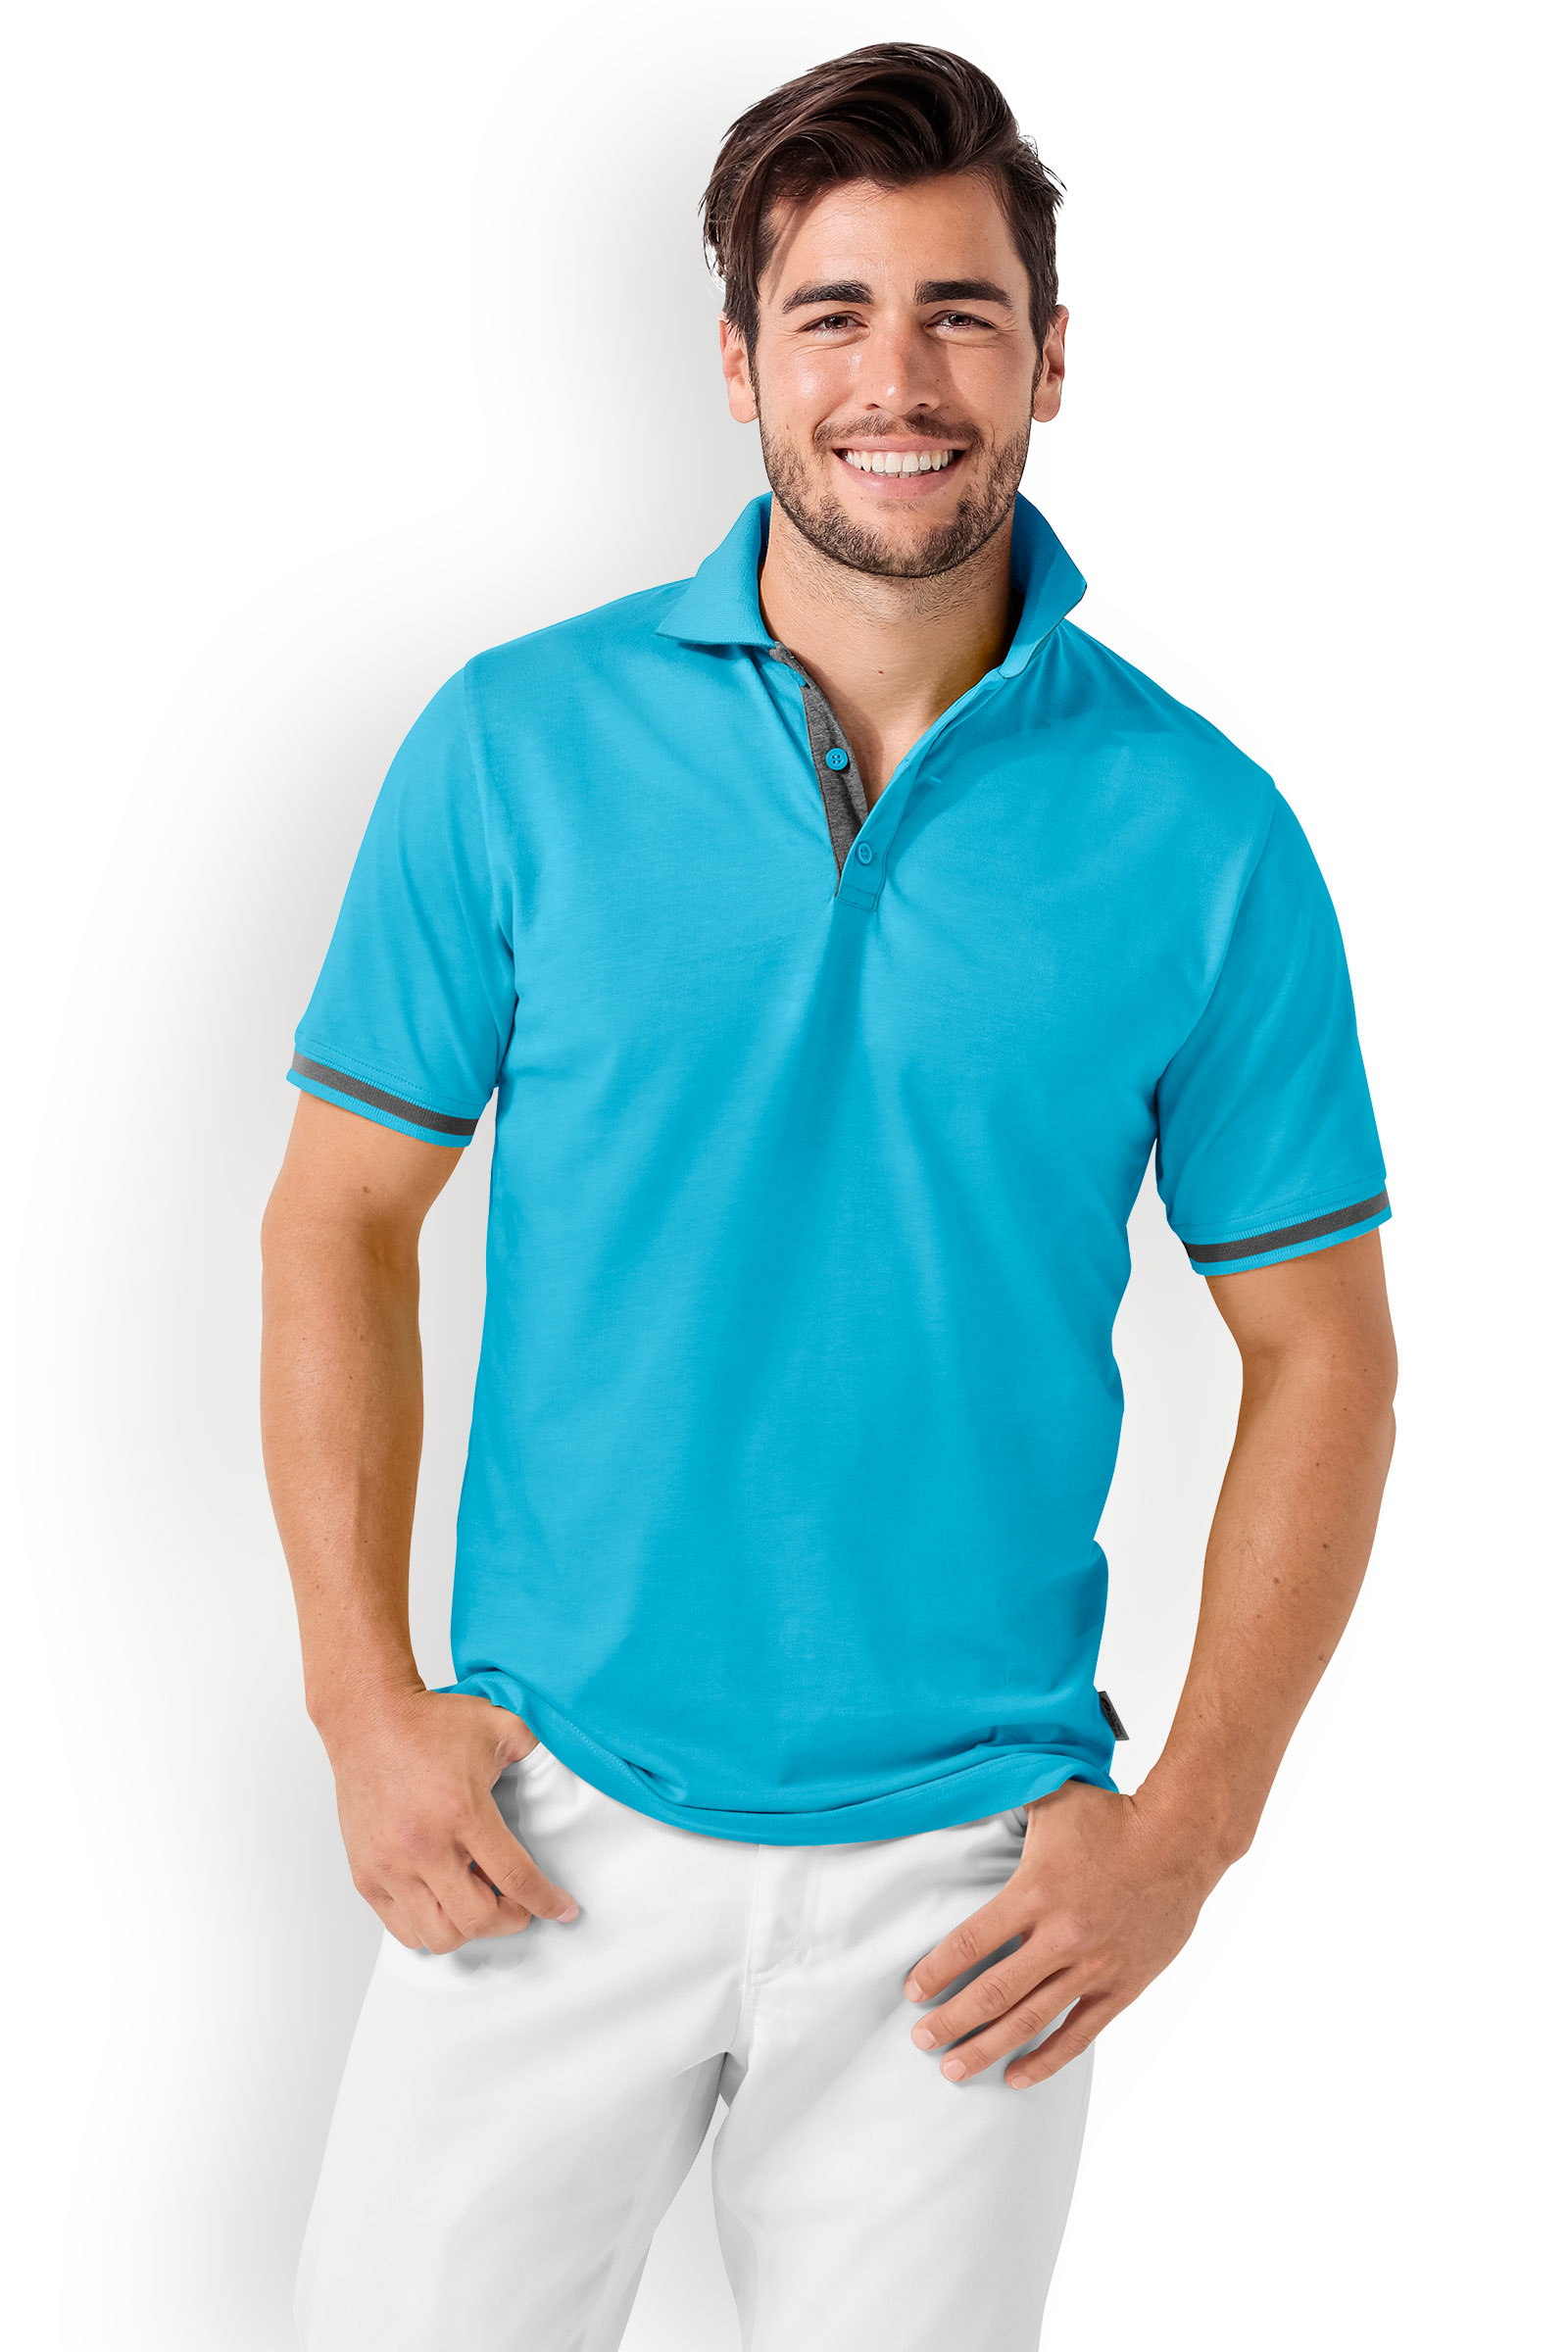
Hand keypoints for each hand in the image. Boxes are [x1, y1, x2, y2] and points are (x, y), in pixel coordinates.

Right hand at [318, 1688, 578, 1952]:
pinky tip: (443, 1899)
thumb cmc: (427, 1723)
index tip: (563, 1909)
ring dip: (468, 1927)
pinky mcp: (365, 1874)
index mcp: (462, 1811)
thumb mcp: (498, 1725)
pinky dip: (428, 1926)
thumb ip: (537, 1748)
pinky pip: (401, 1928)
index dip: (546, 1901)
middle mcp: (423, 1845)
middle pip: (476, 1919)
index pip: (514, 1877)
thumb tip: (570, 1760)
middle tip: (519, 1904)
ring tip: (477, 1897)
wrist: (367, 1718)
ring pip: (438, 1935)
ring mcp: (390, 1865)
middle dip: (511, 1919)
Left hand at [903, 1780, 1223, 2088]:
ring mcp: (1094, 1966)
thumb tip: (961, 1792)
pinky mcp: (1123, 1985)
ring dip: (989, 2048)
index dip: (936, 1971)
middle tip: (922, 2041)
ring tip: (955, 2069)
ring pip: (1031, 2021)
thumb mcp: (1050, 1800)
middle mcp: (1061, 1936)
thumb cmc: (1112, 1817)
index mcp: (1035, 1893)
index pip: (970, 1942)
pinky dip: (1047, 2059)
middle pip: (993, 1992)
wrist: (1182, 1840)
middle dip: (951, 2022)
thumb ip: (1004, 1803)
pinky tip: (1018, 2077)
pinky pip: (1080, 2034)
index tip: (913, 1991)